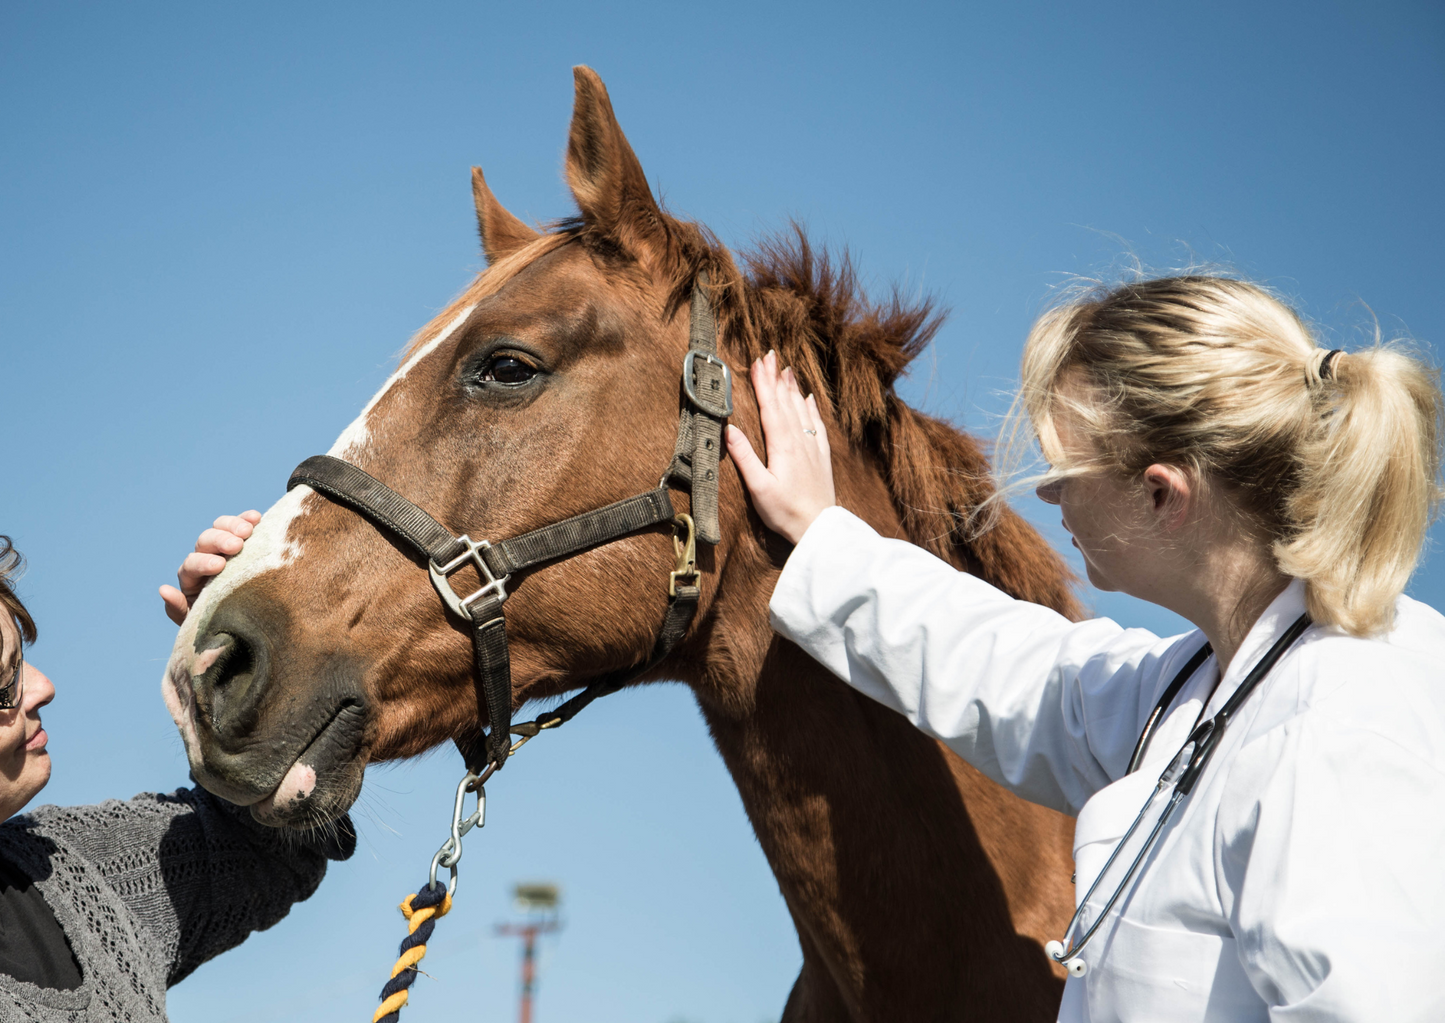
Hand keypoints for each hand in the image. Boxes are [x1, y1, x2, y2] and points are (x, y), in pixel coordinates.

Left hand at [160, 511, 261, 625]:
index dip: (203, 563)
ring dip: (233, 525)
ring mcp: (222, 547)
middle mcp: (204, 557)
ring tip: (248, 530)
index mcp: (191, 577)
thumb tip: (164, 589)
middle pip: (205, 541)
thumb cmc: (216, 623)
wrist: (241, 622)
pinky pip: (241, 525)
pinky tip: (256, 517)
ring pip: (220, 528)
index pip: (191, 564)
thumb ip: (178, 609)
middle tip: (236, 545)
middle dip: (219, 541)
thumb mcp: (196, 621)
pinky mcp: (241, 542)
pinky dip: (247, 519)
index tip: (220, 566)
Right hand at [726, 350, 835, 543]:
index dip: (763, 383)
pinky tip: (809, 398)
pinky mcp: (821, 457)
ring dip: (793, 388)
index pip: (771, 406)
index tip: (757, 362)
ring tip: (787, 369)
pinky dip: (812, 408)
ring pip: (802, 409)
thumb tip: (729, 429)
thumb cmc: (785, 512)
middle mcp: (799, 441)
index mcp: (782, 446)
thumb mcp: (758, 488)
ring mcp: (813, 448)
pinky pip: (817, 424)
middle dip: (776, 377)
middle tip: (770, 354)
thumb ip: (744, 457)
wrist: (820, 528)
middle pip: (786, 402)